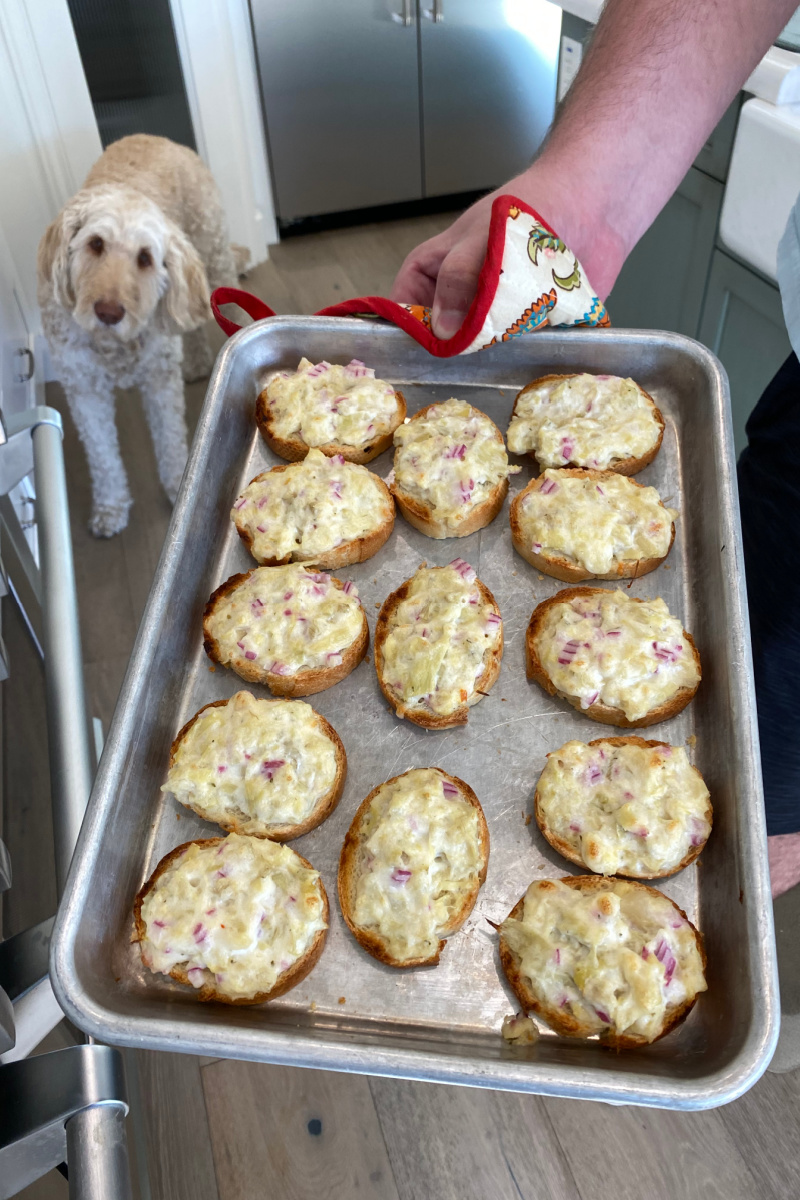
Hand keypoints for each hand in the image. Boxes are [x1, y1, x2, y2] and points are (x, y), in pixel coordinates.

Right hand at [390, 164, 627, 338]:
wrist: (594, 204)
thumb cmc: (530, 206)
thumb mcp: (482, 238)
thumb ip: (457, 280)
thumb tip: (442, 330)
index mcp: (437, 271)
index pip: (404, 308)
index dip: (406, 330)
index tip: (416, 353)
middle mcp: (462, 297)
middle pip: (441, 337)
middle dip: (451, 352)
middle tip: (461, 367)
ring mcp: (495, 315)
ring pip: (480, 351)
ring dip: (490, 359)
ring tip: (499, 360)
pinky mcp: (529, 327)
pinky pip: (518, 353)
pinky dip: (524, 357)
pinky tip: (531, 359)